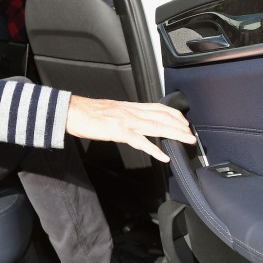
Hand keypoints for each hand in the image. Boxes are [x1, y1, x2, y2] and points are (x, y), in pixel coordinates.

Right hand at [65, 96, 196, 162]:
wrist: (71, 111)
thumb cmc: (86, 112)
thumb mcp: (110, 110)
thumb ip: (124, 115)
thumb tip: (133, 123)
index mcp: (129, 106)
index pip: (157, 107)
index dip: (174, 114)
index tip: (184, 121)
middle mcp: (131, 111)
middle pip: (161, 117)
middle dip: (179, 126)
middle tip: (191, 135)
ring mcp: (126, 121)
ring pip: (156, 126)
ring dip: (174, 134)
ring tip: (186, 141)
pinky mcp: (118, 131)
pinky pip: (140, 141)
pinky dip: (154, 149)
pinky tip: (164, 156)